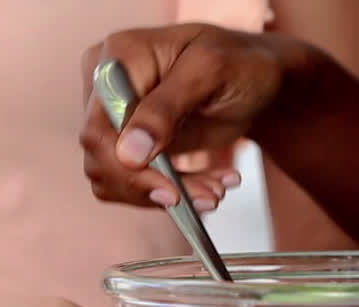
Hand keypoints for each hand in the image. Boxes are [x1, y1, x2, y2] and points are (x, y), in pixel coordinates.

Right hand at [79, 23, 299, 211]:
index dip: (126, 168)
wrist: (259, 76)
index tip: (171, 193)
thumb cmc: (239, 61)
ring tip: (216, 191)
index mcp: (117, 58)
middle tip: (209, 196)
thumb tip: (129, 153)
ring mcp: (120, 119)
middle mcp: (107, 88)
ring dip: (167, 196)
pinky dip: (175, 193)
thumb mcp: (210, 73)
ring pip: (119, 178)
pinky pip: (140, 182)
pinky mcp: (138, 144)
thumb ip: (166, 108)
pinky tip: (212, 185)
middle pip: (103, 158)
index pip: (98, 127)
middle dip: (153, 188)